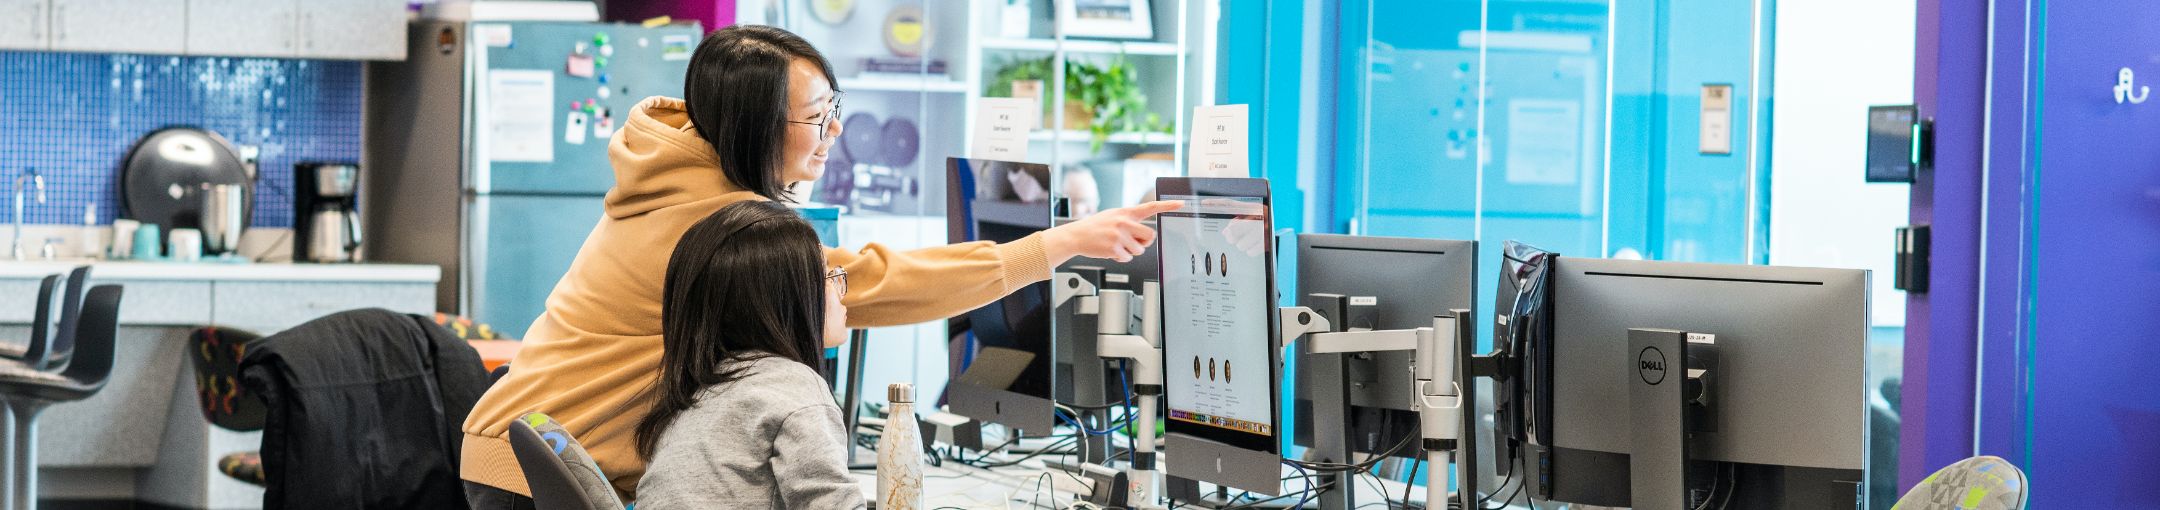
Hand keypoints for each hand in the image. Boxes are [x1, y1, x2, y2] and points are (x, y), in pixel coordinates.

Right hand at [1043, 200, 1183, 263]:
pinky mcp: (1114, 248)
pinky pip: (1127, 258)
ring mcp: (1119, 235)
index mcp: (1126, 212)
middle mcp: (1124, 222)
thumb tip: (1146, 235)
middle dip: (1144, 243)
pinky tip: (1110, 250)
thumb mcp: (1113, 216)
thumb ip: (1130, 221)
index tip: (1181, 203)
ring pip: (1139, 250)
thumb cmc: (1096, 226)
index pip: (1151, 206)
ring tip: (1116, 245)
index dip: (1168, 205)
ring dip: (1130, 251)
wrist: (1076, 235)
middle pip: (1150, 237)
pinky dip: (1120, 258)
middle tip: (1132, 242)